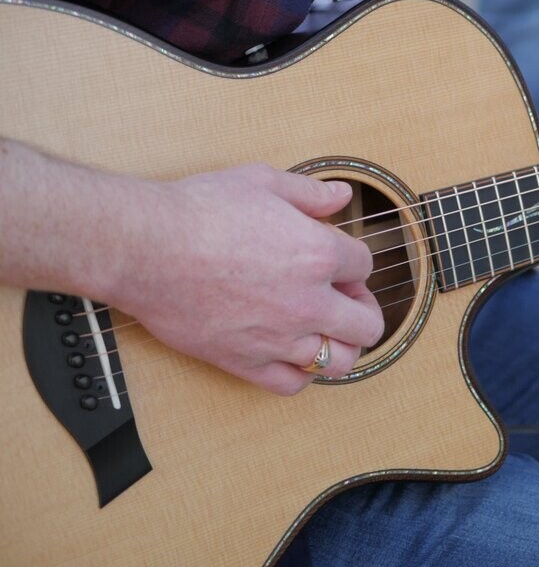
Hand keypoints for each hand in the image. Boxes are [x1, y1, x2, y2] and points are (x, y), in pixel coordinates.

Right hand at [111, 164, 382, 394]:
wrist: (144, 247)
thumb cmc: (198, 210)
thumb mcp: (262, 182)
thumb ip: (310, 193)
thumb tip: (342, 196)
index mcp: (319, 254)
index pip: (366, 265)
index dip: (354, 261)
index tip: (337, 258)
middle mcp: (308, 302)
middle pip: (367, 324)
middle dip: (363, 309)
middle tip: (345, 298)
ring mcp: (279, 337)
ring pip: (339, 361)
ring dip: (341, 345)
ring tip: (326, 329)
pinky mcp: (245, 362)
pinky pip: (292, 384)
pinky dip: (301, 373)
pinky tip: (293, 354)